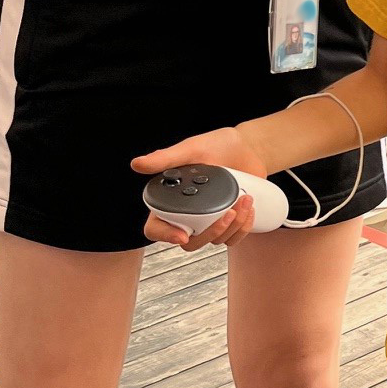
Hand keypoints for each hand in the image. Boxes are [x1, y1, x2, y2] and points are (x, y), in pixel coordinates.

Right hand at [131, 128, 267, 250]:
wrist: (246, 147)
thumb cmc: (216, 145)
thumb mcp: (190, 149)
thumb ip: (165, 158)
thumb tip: (137, 164)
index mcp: (170, 201)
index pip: (156, 228)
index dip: (164, 236)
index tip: (183, 235)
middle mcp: (186, 215)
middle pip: (190, 242)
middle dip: (211, 232)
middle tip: (229, 212)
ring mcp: (208, 221)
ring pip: (214, 241)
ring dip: (233, 226)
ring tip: (245, 199)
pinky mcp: (228, 223)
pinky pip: (232, 238)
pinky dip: (243, 228)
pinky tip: (249, 209)